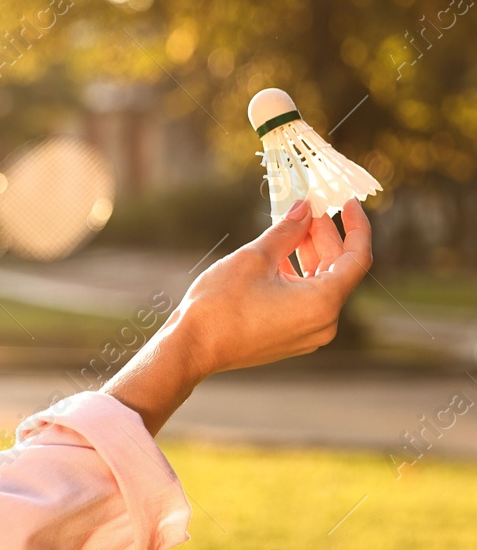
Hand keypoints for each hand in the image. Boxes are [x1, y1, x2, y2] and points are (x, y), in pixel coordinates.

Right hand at [104, 198, 370, 434]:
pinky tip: (279, 259)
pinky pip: (306, 302)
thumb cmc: (220, 305)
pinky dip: (298, 277)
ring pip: (321, 286)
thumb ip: (287, 231)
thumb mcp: (255, 258)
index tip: (346, 203)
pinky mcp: (291, 339)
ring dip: (309, 256)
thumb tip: (303, 209)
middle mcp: (324, 323)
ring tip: (290, 230)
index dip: (356, 226)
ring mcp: (308, 335)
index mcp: (323, 303)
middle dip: (323, 238)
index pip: (357, 257)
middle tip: (307, 210)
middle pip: (338, 271)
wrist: (191, 347)